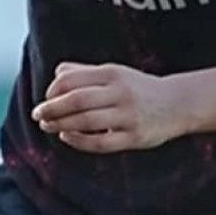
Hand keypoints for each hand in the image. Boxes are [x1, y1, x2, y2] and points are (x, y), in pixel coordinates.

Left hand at [32, 61, 192, 154]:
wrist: (178, 103)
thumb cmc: (138, 87)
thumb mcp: (114, 73)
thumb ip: (85, 72)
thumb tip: (56, 74)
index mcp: (112, 73)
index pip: (72, 80)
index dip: (53, 90)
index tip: (46, 97)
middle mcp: (120, 93)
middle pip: (76, 101)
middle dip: (52, 109)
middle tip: (37, 114)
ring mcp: (128, 116)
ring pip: (86, 122)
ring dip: (61, 125)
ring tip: (47, 126)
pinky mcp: (134, 137)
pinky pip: (100, 142)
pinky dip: (79, 141)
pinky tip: (66, 137)